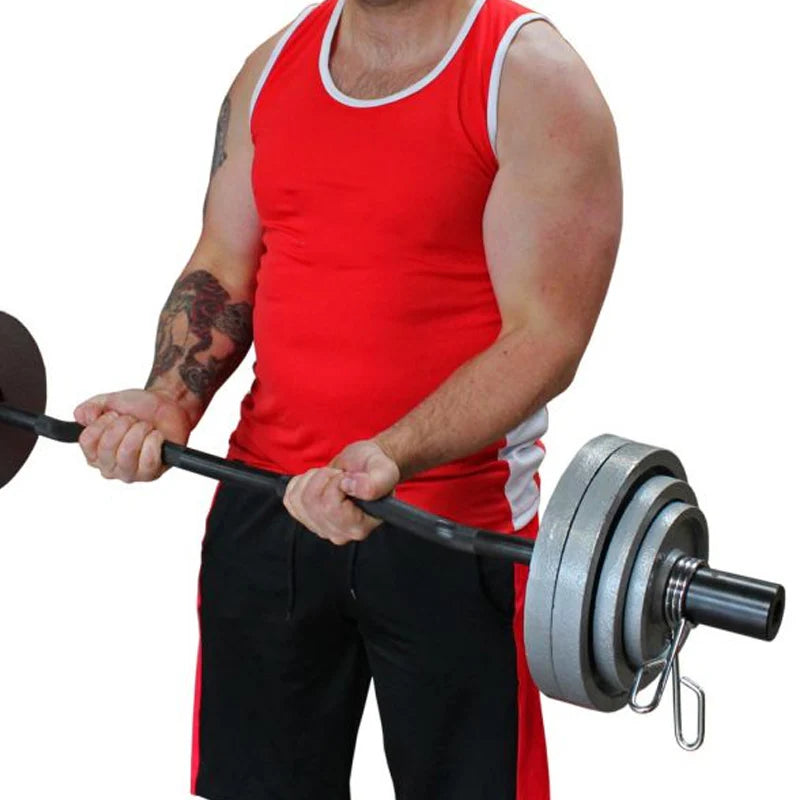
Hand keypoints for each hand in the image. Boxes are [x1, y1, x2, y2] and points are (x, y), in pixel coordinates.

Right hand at [73, 389, 192, 482]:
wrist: (167, 406)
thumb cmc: (139, 409)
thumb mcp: (109, 402)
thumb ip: (89, 408)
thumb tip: (81, 416)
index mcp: (94, 451)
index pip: (87, 441)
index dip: (102, 422)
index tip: (113, 414)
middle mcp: (108, 466)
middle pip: (107, 447)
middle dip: (123, 425)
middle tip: (132, 419)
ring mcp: (129, 472)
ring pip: (127, 453)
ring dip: (139, 432)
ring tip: (145, 426)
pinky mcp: (150, 473)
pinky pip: (148, 460)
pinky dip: (154, 441)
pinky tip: (156, 436)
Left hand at [283, 439, 400, 544]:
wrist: (363, 466)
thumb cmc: (374, 469)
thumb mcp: (385, 471)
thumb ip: (375, 482)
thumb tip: (351, 486)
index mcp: (359, 527)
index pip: (331, 507)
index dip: (336, 484)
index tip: (348, 477)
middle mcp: (339, 533)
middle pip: (312, 503)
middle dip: (324, 478)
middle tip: (341, 475)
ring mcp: (319, 527)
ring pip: (298, 499)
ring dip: (313, 479)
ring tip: (331, 477)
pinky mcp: (305, 517)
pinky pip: (290, 498)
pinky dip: (301, 482)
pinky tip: (319, 482)